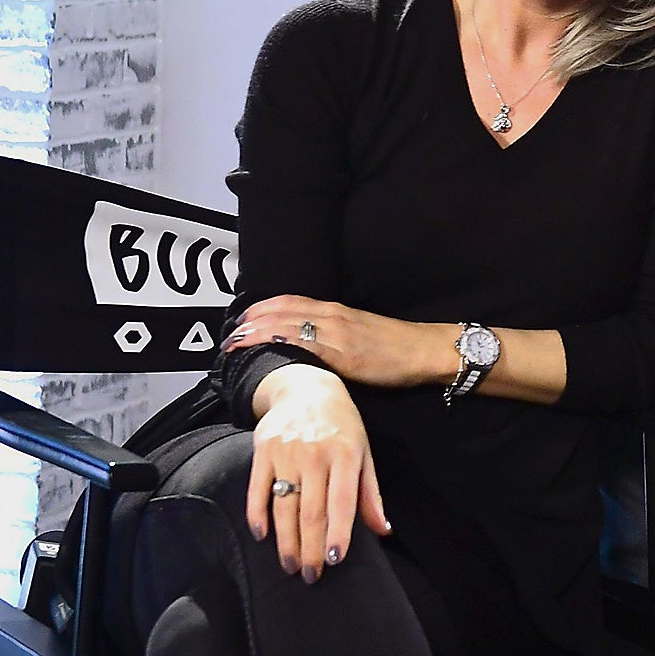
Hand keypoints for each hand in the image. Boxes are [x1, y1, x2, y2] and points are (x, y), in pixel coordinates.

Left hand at [225, 295, 453, 389]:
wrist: (425, 351)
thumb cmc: (397, 346)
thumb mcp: (361, 332)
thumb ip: (334, 335)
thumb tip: (309, 346)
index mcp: (336, 311)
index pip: (289, 302)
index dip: (261, 309)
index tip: (240, 320)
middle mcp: (332, 316)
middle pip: (280, 311)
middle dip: (250, 322)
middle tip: (228, 335)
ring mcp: (336, 333)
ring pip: (286, 325)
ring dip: (256, 333)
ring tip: (234, 343)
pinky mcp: (342, 353)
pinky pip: (304, 344)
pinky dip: (279, 343)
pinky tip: (264, 348)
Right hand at [247, 365, 390, 581]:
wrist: (306, 388)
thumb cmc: (342, 425)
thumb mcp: (364, 452)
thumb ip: (370, 493)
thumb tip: (384, 530)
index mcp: (347, 455)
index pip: (342, 502)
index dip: (338, 534)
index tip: (334, 561)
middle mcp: (316, 454)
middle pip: (311, 511)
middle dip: (310, 548)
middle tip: (310, 575)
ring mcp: (287, 452)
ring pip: (283, 506)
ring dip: (285, 541)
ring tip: (291, 565)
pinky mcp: (262, 451)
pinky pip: (257, 490)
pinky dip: (257, 516)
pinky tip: (262, 537)